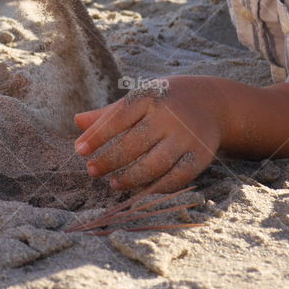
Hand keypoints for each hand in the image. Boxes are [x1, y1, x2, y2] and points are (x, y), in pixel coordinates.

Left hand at [74, 77, 221, 194]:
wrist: (211, 102)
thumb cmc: (163, 102)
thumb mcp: (138, 99)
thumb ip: (108, 114)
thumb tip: (77, 121)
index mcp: (149, 97)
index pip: (118, 118)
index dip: (97, 135)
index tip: (79, 151)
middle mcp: (169, 116)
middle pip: (134, 143)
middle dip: (110, 160)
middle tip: (92, 171)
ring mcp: (186, 137)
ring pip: (155, 164)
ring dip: (131, 178)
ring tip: (113, 184)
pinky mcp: (201, 155)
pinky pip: (177, 177)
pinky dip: (157, 187)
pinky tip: (141, 190)